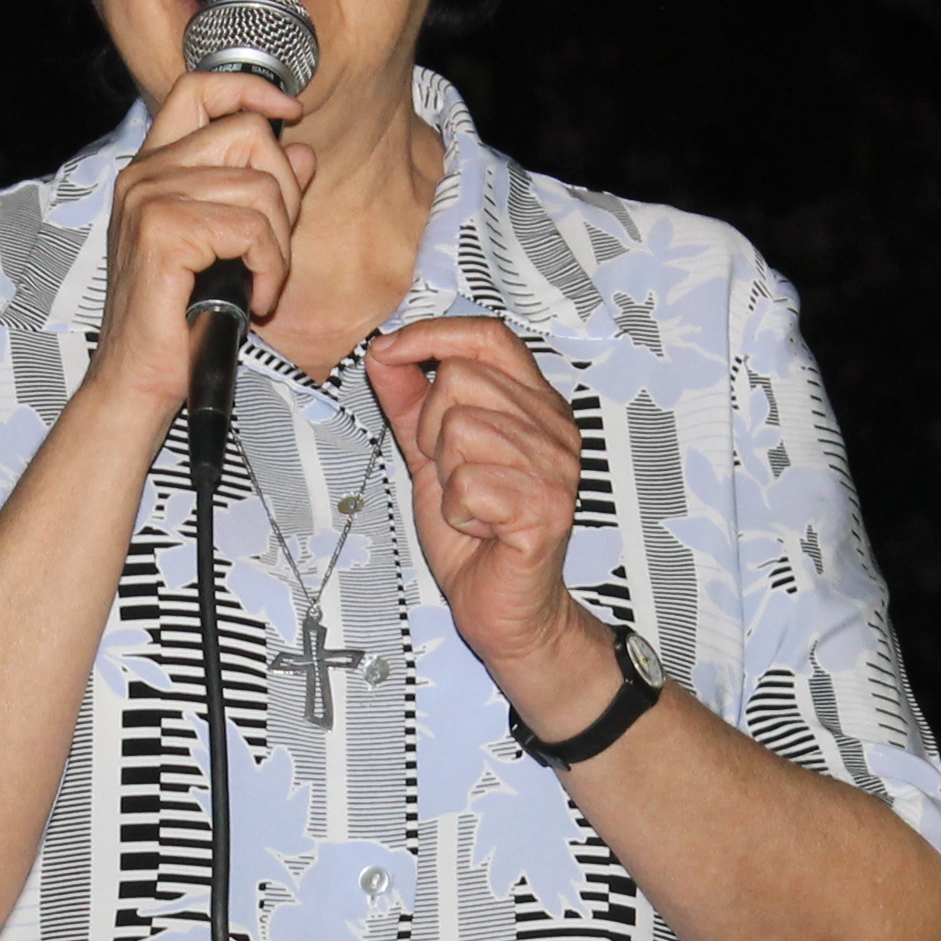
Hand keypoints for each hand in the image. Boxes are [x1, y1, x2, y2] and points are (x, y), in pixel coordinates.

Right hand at [81, 71, 314, 414]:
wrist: (139, 378)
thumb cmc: (179, 320)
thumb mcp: (228, 245)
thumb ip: (259, 191)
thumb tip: (300, 152)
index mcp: (153, 170)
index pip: (200, 88)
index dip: (251, 88)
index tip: (290, 111)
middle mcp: (145, 175)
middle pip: (248, 133)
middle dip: (284, 192)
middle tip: (271, 248)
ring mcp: (150, 198)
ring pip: (261, 187)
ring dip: (279, 244)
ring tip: (259, 281)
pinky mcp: (164, 230)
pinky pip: (254, 228)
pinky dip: (271, 268)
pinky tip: (254, 297)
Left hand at [365, 317, 610, 710]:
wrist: (505, 606)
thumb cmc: (478, 534)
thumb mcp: (432, 455)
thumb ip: (410, 401)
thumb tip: (384, 352)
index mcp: (534, 406)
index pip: (488, 337)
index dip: (432, 334)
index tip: (390, 351)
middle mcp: (554, 429)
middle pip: (460, 380)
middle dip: (432, 429)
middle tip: (452, 473)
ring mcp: (556, 467)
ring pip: (459, 429)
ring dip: (447, 475)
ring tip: (470, 502)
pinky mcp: (545, 508)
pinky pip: (468, 482)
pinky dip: (458, 512)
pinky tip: (479, 527)